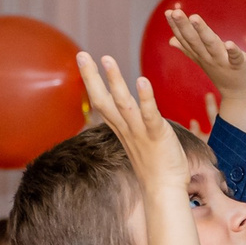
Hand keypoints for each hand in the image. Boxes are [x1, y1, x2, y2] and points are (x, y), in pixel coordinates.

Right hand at [74, 51, 185, 189]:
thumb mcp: (139, 141)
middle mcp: (126, 129)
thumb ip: (133, 124)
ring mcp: (140, 132)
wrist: (164, 190)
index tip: (83, 60)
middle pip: (103, 100)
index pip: (101, 102)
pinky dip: (145, 98)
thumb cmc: (155, 166)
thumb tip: (132, 111)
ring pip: (123, 104)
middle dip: (92, 77)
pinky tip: (142, 81)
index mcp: (121, 129)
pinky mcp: (157, 136)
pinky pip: (149, 115)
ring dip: (115, 81)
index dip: (91, 81)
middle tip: (81, 54)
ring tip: (107, 59)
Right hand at [164, 9, 245, 98]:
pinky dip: (233, 51)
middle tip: (175, 12)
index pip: (186, 40)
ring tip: (194, 17)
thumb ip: (188, 50)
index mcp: (201, 55)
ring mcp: (223, 62)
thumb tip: (171, 40)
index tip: (168, 12)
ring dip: (203, 32)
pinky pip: (236, 57)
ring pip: (211, 45)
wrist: (244, 95)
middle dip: (184, 26)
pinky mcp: (240, 65)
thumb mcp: (203, 61)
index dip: (176, 27)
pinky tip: (229, 43)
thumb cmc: (225, 74)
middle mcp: (209, 58)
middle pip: (195, 41)